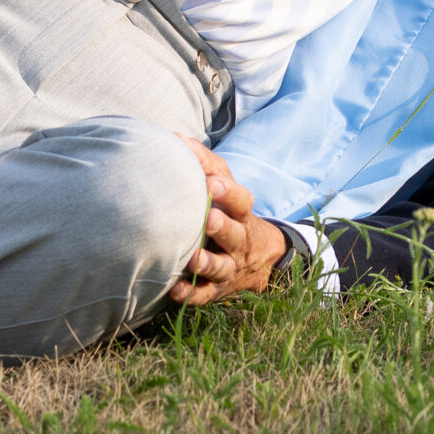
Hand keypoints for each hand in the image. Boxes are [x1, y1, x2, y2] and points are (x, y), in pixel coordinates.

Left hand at [167, 138, 290, 306]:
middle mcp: (238, 240)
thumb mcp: (225, 187)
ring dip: (207, 263)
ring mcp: (229, 266)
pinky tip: (174, 292)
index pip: (240, 200)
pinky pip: (205, 294)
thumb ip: (204, 164)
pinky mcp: (216, 288)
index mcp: (240, 212)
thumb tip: (175, 138)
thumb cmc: (229, 212)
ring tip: (192, 259)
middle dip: (222, 226)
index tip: (210, 181)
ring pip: (222, 267)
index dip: (228, 192)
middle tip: (208, 217)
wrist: (258, 259)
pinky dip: (191, 295)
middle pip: (235, 234)